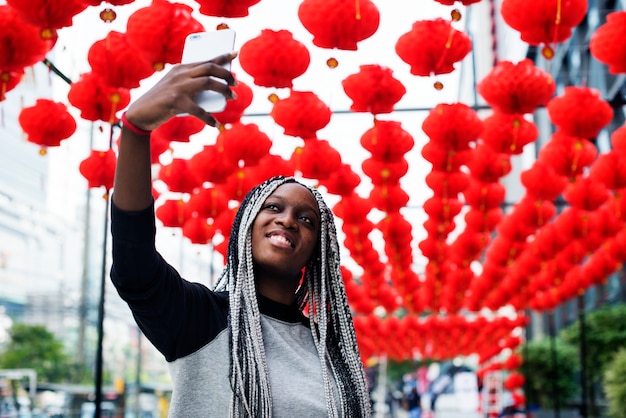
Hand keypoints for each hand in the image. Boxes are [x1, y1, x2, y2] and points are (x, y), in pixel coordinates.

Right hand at [123, 51, 237, 130]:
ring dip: (223, 90)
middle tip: (236, 83)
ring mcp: (177, 86)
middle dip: (226, 74)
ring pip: (207, 82)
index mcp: (181, 68)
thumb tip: (217, 91)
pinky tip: (215, 124)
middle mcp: (180, 74)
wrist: (141, 113)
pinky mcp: (175, 101)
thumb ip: (193, 86)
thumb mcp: (178, 89)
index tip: (235, 53)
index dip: (222, 57)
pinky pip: (198, 109)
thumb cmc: (163, 102)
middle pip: (209, 68)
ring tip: (232, 97)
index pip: (205, 60)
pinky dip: (208, 117)